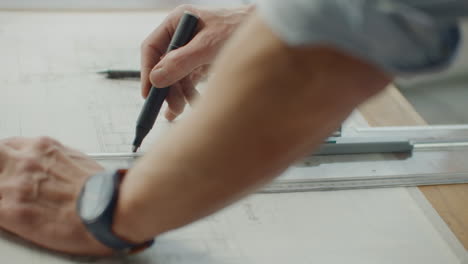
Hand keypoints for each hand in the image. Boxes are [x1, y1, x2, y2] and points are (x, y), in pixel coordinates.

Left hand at [0, 137, 112, 255]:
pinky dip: (3, 212)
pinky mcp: (12, 212)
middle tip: (10, 181)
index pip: (8, 146)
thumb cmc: (103, 190)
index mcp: (43, 148)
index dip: (8, 158)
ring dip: (3, 192)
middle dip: (0, 166)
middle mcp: (25, 162)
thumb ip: (59, 160)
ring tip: (18, 201)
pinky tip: (14, 217)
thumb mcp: (80, 161)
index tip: (10, 166)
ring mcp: (15, 186)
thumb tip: (56, 166)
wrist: (109, 210)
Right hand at [141, 4, 253, 120]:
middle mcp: (182, 35)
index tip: (148, 93)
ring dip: (178, 95)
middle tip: (171, 109)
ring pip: (176, 76)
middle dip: (167, 89)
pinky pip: (189, 80)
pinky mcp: (202, 62)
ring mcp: (191, 49)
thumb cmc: (239, 29)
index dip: (147, 71)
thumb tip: (156, 78)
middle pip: (164, 66)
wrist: (268, 30)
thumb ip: (182, 61)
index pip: (152, 48)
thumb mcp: (209, 45)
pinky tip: (195, 103)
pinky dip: (190, 93)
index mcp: (178, 22)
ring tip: (181, 110)